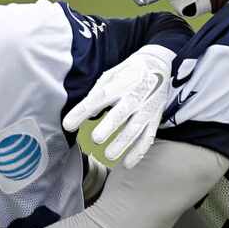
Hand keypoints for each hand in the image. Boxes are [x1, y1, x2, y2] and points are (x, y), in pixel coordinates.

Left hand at [63, 45, 173, 167]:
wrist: (160, 64)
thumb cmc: (130, 71)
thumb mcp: (112, 74)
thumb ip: (98, 92)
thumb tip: (88, 112)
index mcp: (120, 83)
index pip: (99, 97)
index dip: (83, 111)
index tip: (68, 124)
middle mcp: (134, 96)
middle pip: (121, 113)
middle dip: (109, 127)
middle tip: (95, 139)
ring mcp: (146, 108)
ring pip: (135, 129)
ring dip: (123, 144)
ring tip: (108, 155)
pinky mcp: (155, 118)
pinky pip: (148, 137)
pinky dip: (139, 152)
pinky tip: (127, 163)